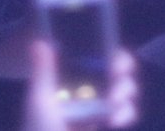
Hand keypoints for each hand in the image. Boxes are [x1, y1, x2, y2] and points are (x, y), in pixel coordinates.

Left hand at [25, 39, 139, 130]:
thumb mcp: (40, 101)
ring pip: (125, 91)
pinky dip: (126, 113)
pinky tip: (114, 121)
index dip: (109, 53)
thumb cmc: (39, 130)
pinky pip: (124, 113)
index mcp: (70, 76)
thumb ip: (43, 72)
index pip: (97, 55)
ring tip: (114, 101)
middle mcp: (87, 88)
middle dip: (123, 71)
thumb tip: (38, 42)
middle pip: (116, 70)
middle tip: (116, 78)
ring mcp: (99, 108)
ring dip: (126, 91)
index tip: (113, 58)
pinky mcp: (106, 122)